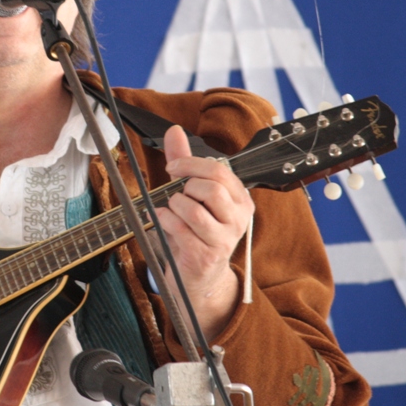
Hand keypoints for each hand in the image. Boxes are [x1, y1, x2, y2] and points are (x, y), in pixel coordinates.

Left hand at [154, 125, 253, 339]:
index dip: (192, 164)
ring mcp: (224, 239)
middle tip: (175, 193)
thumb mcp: (191, 193)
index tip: (172, 167)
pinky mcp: (206, 256)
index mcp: (240, 199)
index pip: (221, 171)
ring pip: (193, 208)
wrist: (198, 275)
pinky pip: (179, 228)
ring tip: (172, 211)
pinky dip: (165, 220)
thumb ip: (184, 162)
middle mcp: (238, 218)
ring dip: (173, 205)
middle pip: (210, 188)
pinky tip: (164, 222)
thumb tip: (174, 130)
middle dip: (184, 186)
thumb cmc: (195, 229)